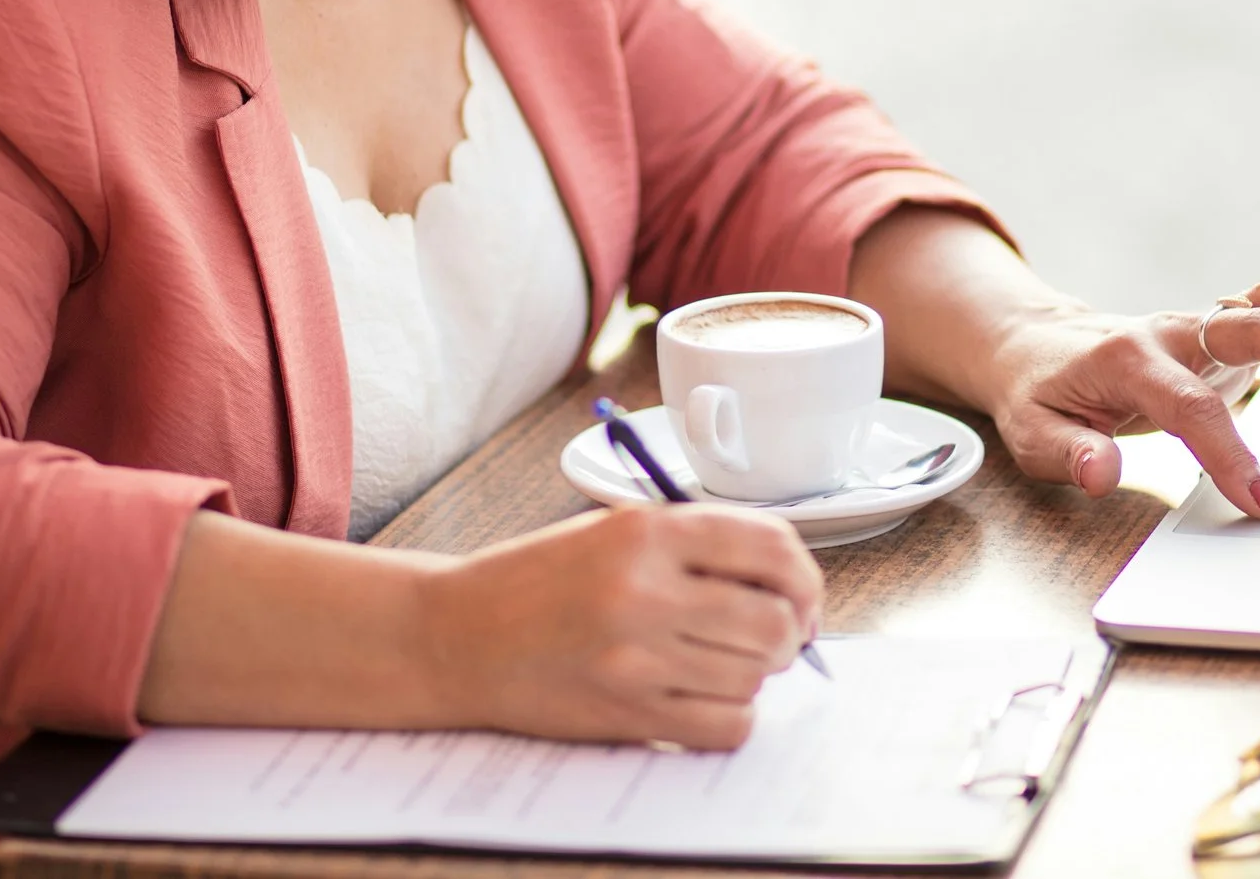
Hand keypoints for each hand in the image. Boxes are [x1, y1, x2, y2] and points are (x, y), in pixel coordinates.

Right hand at [418, 503, 822, 748]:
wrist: (454, 634)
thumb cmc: (535, 582)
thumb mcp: (613, 533)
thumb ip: (695, 547)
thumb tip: (785, 585)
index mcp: (647, 532)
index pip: (770, 545)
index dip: (805, 577)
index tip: (802, 598)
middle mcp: (645, 590)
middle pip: (774, 620)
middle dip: (787, 635)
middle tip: (767, 638)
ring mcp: (636, 656)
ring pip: (754, 676)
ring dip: (754, 675)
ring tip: (718, 664)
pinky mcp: (627, 713)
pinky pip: (725, 726)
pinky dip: (730, 718)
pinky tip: (703, 699)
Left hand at [984, 281, 1259, 519]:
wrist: (1035, 345)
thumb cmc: (1040, 395)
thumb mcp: (1033, 433)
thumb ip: (1070, 454)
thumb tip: (1101, 474)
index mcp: (1127, 360)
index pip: (1188, 407)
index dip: (1229, 453)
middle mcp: (1170, 333)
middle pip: (1243, 330)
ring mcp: (1198, 328)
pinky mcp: (1219, 332)